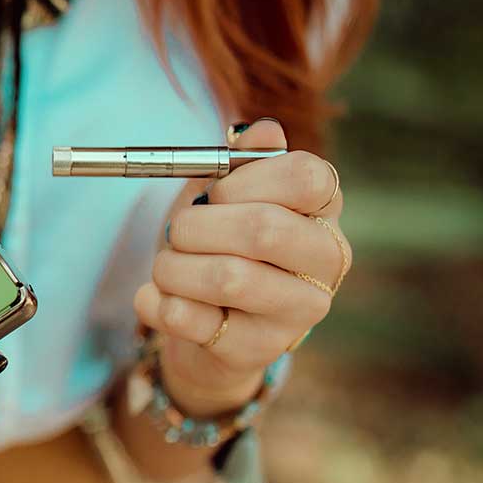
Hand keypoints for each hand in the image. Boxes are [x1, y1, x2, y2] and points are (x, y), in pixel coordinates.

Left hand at [132, 119, 351, 413]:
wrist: (205, 323)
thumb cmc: (218, 243)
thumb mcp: (223, 193)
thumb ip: (239, 159)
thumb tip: (261, 132)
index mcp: (324, 211)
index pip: (307, 177)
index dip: (246, 179)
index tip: (216, 191)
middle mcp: (325, 261)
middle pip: (264, 229)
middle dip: (198, 226)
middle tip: (178, 231)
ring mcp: (297, 312)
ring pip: (228, 279)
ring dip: (174, 266)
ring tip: (166, 266)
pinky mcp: (257, 350)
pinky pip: (193, 320)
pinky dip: (158, 303)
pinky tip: (157, 298)